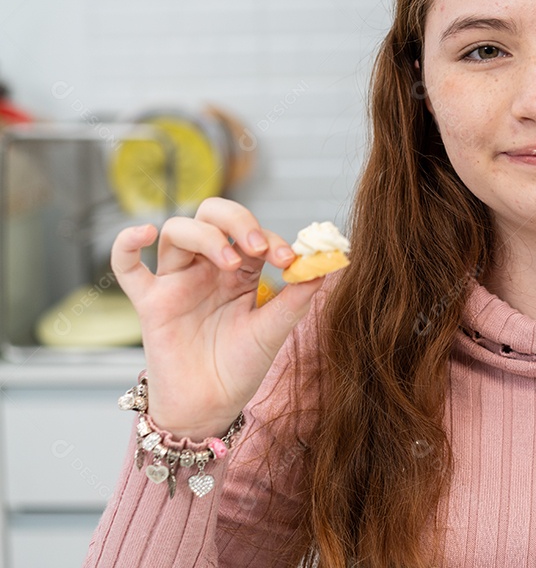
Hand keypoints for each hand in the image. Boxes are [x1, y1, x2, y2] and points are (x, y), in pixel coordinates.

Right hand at [111, 198, 324, 439]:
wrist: (211, 407)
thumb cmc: (241, 367)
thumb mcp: (274, 331)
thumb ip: (296, 298)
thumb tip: (324, 265)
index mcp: (241, 271)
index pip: (252, 234)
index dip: (272, 238)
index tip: (290, 260)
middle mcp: (207, 268)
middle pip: (212, 215)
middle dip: (237, 220)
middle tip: (258, 247)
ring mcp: (177, 282)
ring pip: (177, 231)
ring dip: (205, 236)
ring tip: (231, 263)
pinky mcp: (150, 303)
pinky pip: (126, 267)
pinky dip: (126, 244)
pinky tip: (143, 232)